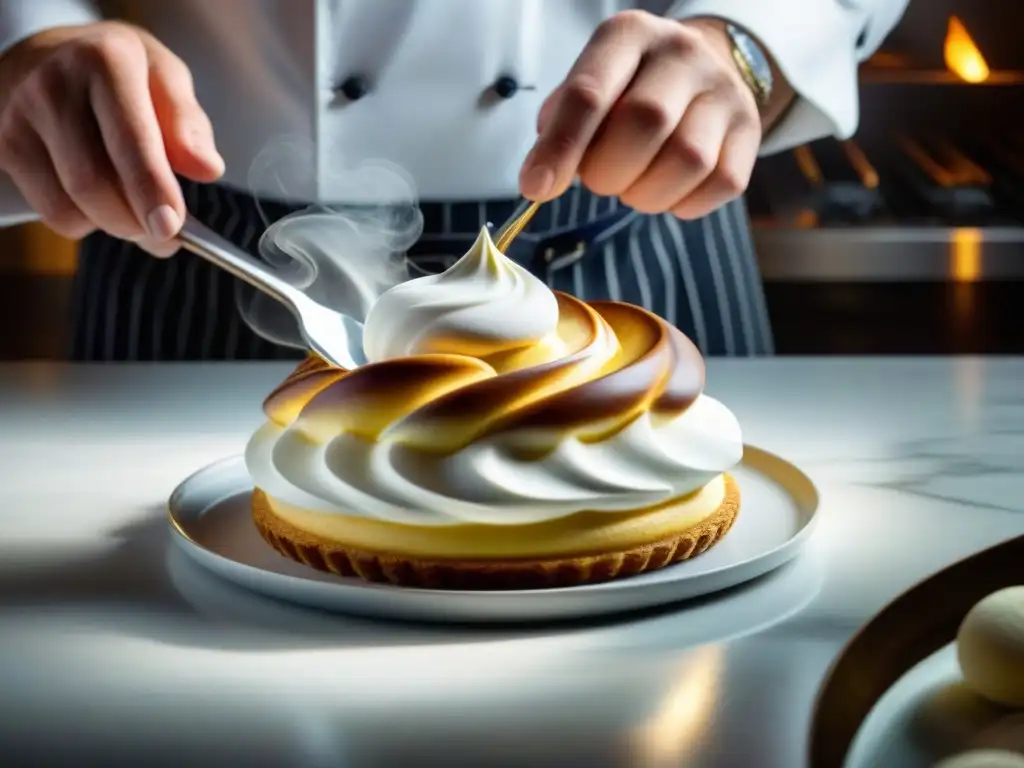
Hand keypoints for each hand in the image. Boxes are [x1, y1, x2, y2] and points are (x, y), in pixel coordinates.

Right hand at [0, 22, 223, 255]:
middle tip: (165, 231)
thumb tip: (207, 168)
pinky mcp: (6, 145)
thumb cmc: (120, 74)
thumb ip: (188, 123)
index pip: (129, 139)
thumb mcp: (164, 78)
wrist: (46, 55)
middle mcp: (55, 84)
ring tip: (137, 215)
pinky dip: (85, 222)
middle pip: (93, 182)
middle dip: (136, 222)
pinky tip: (100, 204)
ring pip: (70, 204)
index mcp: (106, 62)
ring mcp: (22, 116)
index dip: (150, 189)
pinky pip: (52, 211)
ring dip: (114, 225)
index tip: (170, 225)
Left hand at [520, 12, 760, 219]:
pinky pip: (720, 183)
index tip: (536, 187)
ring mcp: (724, 90)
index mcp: (629, 35)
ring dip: (646, 194)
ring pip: (687, 160)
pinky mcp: (750, 129)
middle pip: (645, 124)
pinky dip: (683, 204)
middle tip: (600, 180)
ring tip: (632, 186)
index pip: (590, 93)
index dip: (560, 147)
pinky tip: (666, 191)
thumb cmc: (628, 88)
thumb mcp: (589, 85)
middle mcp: (682, 53)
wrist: (702, 69)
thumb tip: (543, 176)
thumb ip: (561, 125)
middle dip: (608, 172)